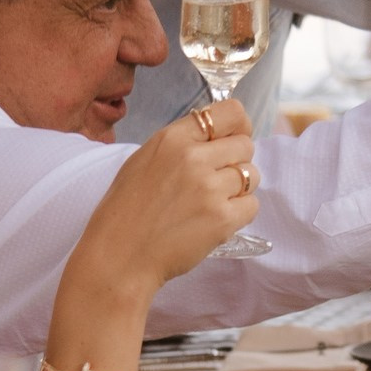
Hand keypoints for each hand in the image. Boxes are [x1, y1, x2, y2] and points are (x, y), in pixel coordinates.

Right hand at [79, 104, 260, 288]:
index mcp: (172, 139)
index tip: (234, 138)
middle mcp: (193, 158)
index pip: (230, 112)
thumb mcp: (144, 161)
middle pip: (246, 145)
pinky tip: (214, 220)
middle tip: (215, 180)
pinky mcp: (222, 218)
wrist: (118, 257)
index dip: (239, 126)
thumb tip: (217, 136)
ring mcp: (210, 188)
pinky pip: (252, 205)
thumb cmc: (125, 211)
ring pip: (252, 175)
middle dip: (236, 161)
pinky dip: (239, 213)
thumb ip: (181, 144)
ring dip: (238, 189)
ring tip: (211, 203)